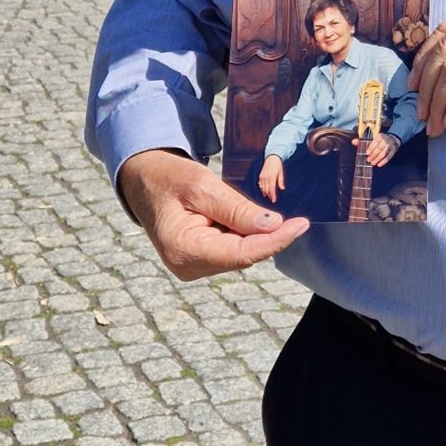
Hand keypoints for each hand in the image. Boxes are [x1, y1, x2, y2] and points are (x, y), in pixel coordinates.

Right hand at [119, 149, 308, 282]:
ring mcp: (193, 267)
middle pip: (243, 254)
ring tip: (230, 203)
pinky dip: (241, 231)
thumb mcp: (203, 185)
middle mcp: (188, 267)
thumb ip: (237, 208)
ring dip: (251, 230)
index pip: (242, 253)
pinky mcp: (199, 262)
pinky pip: (232, 249)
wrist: (143, 181)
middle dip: (265, 233)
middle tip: (282, 209)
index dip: (276, 241)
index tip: (301, 225)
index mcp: (184, 250)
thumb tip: (273, 225)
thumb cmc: (168, 178)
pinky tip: (232, 214)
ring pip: (240, 252)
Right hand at [258, 154, 285, 201]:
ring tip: (269, 197)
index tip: (274, 200)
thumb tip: (282, 189)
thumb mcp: (281, 173)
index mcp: (271, 177)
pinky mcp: (260, 176)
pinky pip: (260, 184)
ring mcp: (262, 177)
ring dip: (265, 193)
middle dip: (269, 195)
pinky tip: (264, 191)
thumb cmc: (278, 165)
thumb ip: (280, 181)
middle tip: (272, 200)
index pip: (271, 189)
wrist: (271, 158)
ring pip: (262, 188)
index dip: (272, 195)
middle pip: (266, 190)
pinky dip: (262, 188)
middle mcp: (266, 177)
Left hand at [364, 132, 395, 169]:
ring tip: (373, 163)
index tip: (367, 153)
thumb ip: (362, 141)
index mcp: (379, 136)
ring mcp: (390, 145)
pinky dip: (384, 161)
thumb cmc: (379, 140)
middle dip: (374, 155)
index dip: (371, 148)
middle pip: (379, 148)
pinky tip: (379, 164)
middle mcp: (386, 140)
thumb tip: (353, 142)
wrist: (392, 139)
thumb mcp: (371, 139)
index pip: (375, 142)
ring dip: (378, 159)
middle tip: (369, 160)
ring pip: (384, 153)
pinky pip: (389, 156)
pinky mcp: (394, 150)